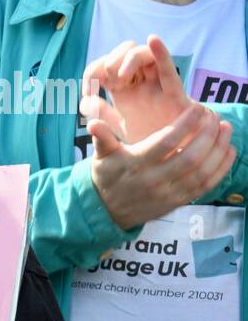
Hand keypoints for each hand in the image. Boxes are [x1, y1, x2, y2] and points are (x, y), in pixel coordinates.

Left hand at [82, 35, 195, 144]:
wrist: (173, 155)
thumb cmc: (148, 136)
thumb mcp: (119, 127)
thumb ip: (103, 114)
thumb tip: (85, 102)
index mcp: (121, 87)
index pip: (102, 66)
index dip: (91, 74)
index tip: (88, 94)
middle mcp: (138, 81)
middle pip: (123, 52)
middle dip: (110, 62)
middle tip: (109, 84)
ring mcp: (156, 84)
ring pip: (143, 54)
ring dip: (128, 60)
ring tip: (121, 78)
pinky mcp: (174, 94)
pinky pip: (168, 69)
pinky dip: (161, 53)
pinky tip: (153, 39)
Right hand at [87, 103, 234, 230]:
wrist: (106, 211)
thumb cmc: (107, 177)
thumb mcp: (100, 157)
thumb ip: (102, 138)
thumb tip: (92, 122)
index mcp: (134, 165)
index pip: (165, 142)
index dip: (185, 124)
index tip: (198, 108)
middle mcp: (152, 180)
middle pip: (189, 157)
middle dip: (208, 135)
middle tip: (216, 117)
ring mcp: (167, 194)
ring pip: (201, 172)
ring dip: (219, 149)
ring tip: (226, 129)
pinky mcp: (177, 202)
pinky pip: (205, 186)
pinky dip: (221, 168)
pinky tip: (228, 151)